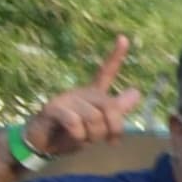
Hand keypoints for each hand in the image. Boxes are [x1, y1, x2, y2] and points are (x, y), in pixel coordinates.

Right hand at [25, 36, 138, 160]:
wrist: (44, 144)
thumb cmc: (73, 134)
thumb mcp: (100, 125)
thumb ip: (117, 111)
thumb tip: (137, 92)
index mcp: (93, 94)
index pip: (106, 71)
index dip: (116, 56)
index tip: (124, 38)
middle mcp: (81, 92)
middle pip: (110, 106)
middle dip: (113, 128)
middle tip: (107, 140)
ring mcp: (66, 99)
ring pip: (94, 118)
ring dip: (93, 136)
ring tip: (83, 139)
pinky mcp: (53, 109)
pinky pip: (76, 123)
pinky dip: (79, 136)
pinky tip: (73, 137)